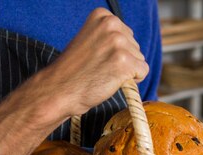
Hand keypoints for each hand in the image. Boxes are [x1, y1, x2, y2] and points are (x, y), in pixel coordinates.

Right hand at [0, 8, 147, 154]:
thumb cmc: (74, 71)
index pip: (127, 35)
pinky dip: (132, 82)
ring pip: (140, 60)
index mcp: (103, 16)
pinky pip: (143, 72)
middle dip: (122, 61)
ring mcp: (118, 43)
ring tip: (103, 74)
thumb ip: (108, 37)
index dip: (116, 52)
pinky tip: (111, 81)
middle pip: (135, 47)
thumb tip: (131, 44)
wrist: (59, 90)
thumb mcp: (89, 41)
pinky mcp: (125, 62)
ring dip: (126, 72)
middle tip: (99, 69)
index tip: (97, 58)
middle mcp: (112, 25)